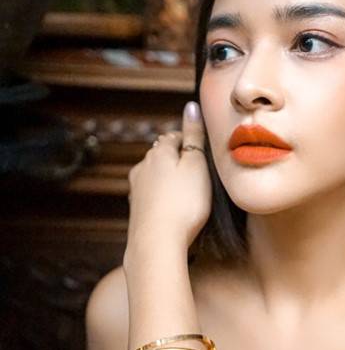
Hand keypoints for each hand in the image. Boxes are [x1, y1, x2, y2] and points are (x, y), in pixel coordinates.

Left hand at [125, 101, 211, 262]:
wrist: (157, 243)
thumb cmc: (183, 204)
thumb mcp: (196, 165)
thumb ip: (194, 136)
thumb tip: (191, 106)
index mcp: (158, 152)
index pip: (175, 137)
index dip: (191, 142)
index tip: (205, 153)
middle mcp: (143, 167)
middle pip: (163, 155)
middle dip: (180, 160)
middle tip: (201, 174)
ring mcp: (136, 189)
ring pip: (156, 176)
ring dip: (171, 180)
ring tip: (190, 193)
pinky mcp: (137, 209)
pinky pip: (153, 196)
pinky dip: (164, 197)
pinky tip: (175, 209)